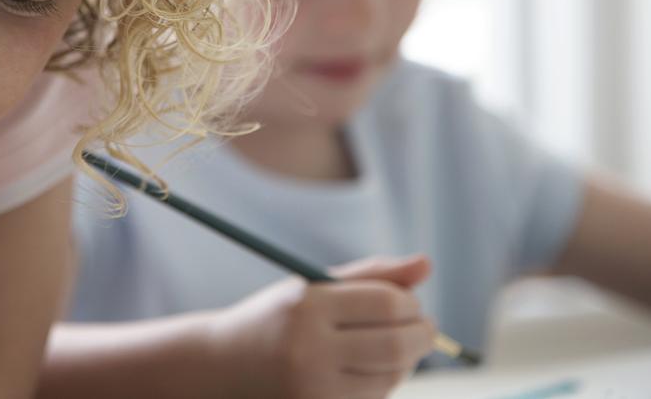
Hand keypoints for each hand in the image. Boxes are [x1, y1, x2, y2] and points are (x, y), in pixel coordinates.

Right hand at [208, 254, 434, 398]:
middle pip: (395, 344)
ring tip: (396, 346)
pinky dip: (385, 382)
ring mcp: (313, 387)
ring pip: (390, 377)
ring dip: (407, 361)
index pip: (385, 303)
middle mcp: (308, 347)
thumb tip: (428, 264)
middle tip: (424, 327)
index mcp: (307, 305)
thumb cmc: (277, 318)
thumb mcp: (314, 286)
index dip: (411, 303)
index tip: (412, 303)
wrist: (222, 366)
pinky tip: (372, 367)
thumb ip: (372, 275)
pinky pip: (372, 397)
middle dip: (422, 335)